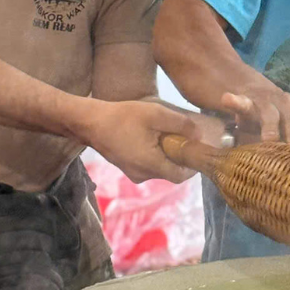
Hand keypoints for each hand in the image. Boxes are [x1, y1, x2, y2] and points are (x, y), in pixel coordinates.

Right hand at [80, 99, 207, 184]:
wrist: (90, 122)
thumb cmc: (123, 117)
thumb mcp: (156, 114)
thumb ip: (181, 124)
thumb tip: (199, 135)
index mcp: (151, 165)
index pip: (182, 176)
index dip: (192, 164)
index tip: (196, 148)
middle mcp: (142, 175)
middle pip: (170, 171)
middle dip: (179, 156)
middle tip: (181, 136)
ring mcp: (132, 173)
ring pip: (158, 167)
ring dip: (165, 154)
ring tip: (164, 133)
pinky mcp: (125, 167)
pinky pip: (146, 165)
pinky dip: (153, 154)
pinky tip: (149, 136)